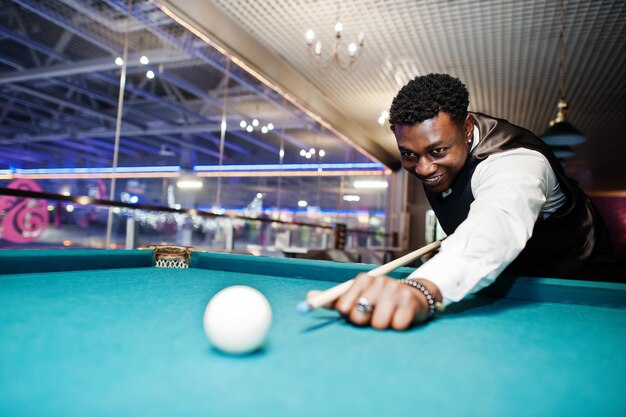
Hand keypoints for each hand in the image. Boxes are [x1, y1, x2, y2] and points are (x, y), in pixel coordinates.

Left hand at [307, 274, 440, 329]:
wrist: (413, 296)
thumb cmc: (378, 299)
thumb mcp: (356, 296)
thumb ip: (333, 299)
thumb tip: (309, 297)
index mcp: (363, 279)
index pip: (344, 306)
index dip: (349, 315)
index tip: (354, 312)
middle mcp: (379, 282)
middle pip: (359, 316)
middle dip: (365, 322)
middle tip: (373, 315)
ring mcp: (396, 291)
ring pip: (379, 324)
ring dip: (382, 325)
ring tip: (388, 316)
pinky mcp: (410, 303)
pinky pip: (397, 326)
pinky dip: (398, 326)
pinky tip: (400, 317)